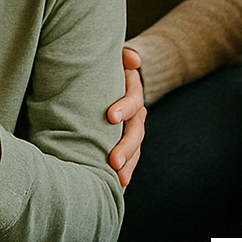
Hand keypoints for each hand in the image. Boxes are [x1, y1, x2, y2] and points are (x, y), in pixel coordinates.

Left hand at [106, 47, 145, 186]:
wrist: (109, 80)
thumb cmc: (104, 69)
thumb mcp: (113, 58)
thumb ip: (122, 55)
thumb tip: (134, 61)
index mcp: (132, 90)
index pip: (134, 100)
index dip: (125, 108)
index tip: (110, 117)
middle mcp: (136, 112)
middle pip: (137, 131)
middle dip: (126, 147)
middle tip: (114, 162)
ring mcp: (132, 129)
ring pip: (136, 149)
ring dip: (129, 164)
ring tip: (119, 180)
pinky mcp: (123, 142)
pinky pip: (129, 159)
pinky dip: (125, 172)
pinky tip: (117, 186)